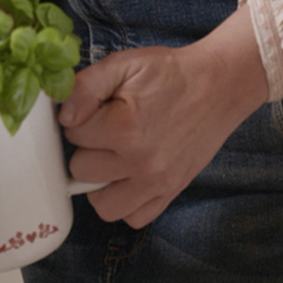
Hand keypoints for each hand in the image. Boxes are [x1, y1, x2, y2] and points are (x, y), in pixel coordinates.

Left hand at [59, 5, 269, 228]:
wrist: (218, 86)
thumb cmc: (169, 73)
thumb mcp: (124, 64)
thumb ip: (85, 87)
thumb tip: (64, 117)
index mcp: (124, 127)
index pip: (72, 133)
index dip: (79, 117)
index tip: (98, 108)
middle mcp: (140, 162)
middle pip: (81, 170)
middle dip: (87, 148)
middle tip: (105, 131)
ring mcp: (158, 182)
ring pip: (103, 205)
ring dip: (99, 184)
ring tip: (110, 159)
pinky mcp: (172, 192)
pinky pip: (135, 218)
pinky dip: (126, 203)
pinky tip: (127, 178)